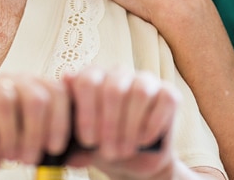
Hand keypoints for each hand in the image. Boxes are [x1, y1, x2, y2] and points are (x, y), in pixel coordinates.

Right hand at [0, 73, 72, 176]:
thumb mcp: (26, 134)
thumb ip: (52, 140)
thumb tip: (84, 155)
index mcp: (31, 84)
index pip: (57, 92)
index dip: (62, 121)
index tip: (57, 148)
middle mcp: (9, 80)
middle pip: (34, 96)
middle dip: (37, 133)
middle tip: (32, 160)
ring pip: (5, 101)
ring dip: (12, 136)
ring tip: (13, 158)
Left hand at [63, 66, 177, 179]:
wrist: (134, 161)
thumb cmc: (104, 144)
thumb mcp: (83, 139)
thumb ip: (71, 121)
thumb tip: (64, 84)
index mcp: (95, 77)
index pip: (87, 81)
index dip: (87, 113)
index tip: (88, 141)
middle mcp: (120, 73)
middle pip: (113, 88)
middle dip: (110, 125)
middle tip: (109, 152)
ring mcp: (146, 80)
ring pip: (140, 93)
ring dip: (131, 127)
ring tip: (124, 150)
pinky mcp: (169, 93)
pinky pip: (164, 100)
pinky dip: (152, 124)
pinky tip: (143, 140)